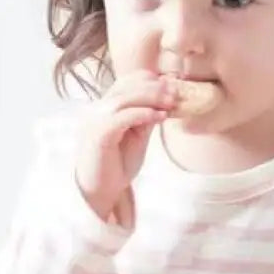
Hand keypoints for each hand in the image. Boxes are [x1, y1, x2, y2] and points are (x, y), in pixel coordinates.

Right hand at [75, 70, 174, 225]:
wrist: (97, 192)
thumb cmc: (115, 167)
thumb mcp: (136, 138)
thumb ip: (145, 120)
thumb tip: (164, 103)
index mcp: (105, 108)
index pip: (126, 82)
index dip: (150, 81)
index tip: (172, 87)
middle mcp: (97, 110)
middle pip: (126, 86)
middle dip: (155, 88)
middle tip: (177, 93)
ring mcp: (95, 120)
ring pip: (124, 97)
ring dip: (151, 97)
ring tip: (172, 103)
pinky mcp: (98, 134)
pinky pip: (122, 116)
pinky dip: (143, 113)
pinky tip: (160, 117)